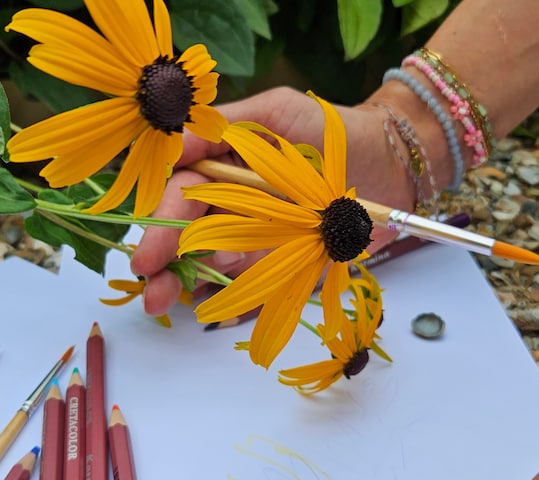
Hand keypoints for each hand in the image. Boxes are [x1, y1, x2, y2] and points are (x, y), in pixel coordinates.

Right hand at [129, 86, 414, 315]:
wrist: (389, 164)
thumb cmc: (329, 131)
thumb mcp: (274, 112)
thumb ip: (225, 126)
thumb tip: (174, 142)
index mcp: (220, 165)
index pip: (179, 195)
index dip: (161, 225)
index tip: (149, 255)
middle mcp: (229, 202)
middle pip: (185, 236)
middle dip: (165, 268)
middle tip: (154, 295)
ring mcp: (252, 236)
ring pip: (208, 265)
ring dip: (196, 284)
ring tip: (195, 293)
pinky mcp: (277, 264)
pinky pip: (244, 287)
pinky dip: (227, 300)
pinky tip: (216, 307)